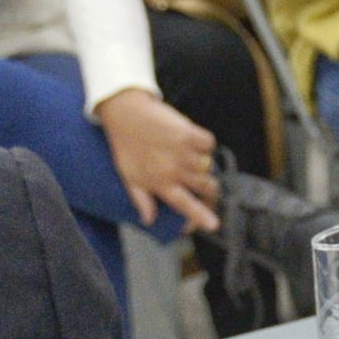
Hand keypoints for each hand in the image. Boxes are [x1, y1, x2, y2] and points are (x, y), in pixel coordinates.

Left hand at [95, 89, 220, 231]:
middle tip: (207, 190)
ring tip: (189, 158)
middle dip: (211, 192)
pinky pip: (209, 143)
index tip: (214, 225)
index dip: (201, 217)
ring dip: (204, 165)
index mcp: (160, 184)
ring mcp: (184, 151)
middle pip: (207, 187)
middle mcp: (175, 170)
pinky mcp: (189, 133)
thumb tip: (148, 220)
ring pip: (209, 166)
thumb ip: (141, 200)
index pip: (185, 205)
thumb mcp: (128, 177)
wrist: (124, 113)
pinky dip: (205, 144)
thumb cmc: (125, 146)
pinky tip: (193, 142)